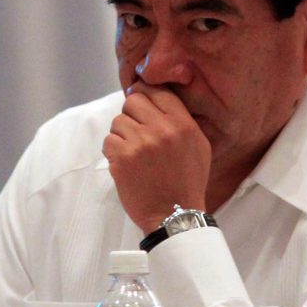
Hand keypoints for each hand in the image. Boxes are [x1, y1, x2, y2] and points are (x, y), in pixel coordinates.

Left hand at [103, 83, 210, 231]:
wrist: (175, 216)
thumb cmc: (187, 181)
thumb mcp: (198, 145)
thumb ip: (182, 119)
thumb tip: (158, 96)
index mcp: (183, 124)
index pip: (157, 91)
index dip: (145, 95)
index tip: (142, 105)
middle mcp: (162, 129)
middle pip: (133, 101)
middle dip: (132, 115)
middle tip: (137, 133)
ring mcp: (140, 144)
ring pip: (118, 121)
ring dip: (122, 135)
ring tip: (134, 154)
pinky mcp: (122, 159)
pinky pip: (108, 141)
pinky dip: (113, 152)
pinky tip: (126, 165)